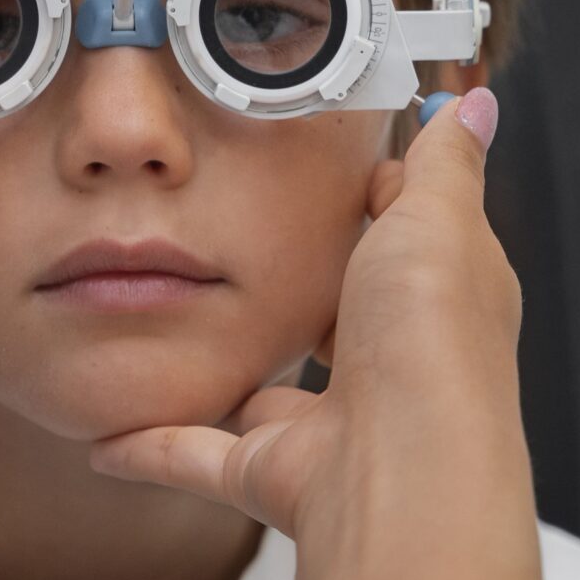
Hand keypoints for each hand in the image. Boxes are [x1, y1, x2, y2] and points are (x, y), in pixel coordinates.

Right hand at [90, 89, 523, 560]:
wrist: (402, 473)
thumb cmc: (430, 341)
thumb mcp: (438, 219)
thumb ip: (443, 163)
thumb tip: (476, 105)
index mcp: (435, 302)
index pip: (405, 243)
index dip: (373, 205)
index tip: (323, 168)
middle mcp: (388, 367)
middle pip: (336, 319)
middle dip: (293, 291)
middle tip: (227, 239)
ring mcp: (330, 427)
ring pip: (263, 394)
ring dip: (222, 371)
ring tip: (166, 333)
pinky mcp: (273, 473)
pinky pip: (194, 455)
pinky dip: (149, 448)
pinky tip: (104, 436)